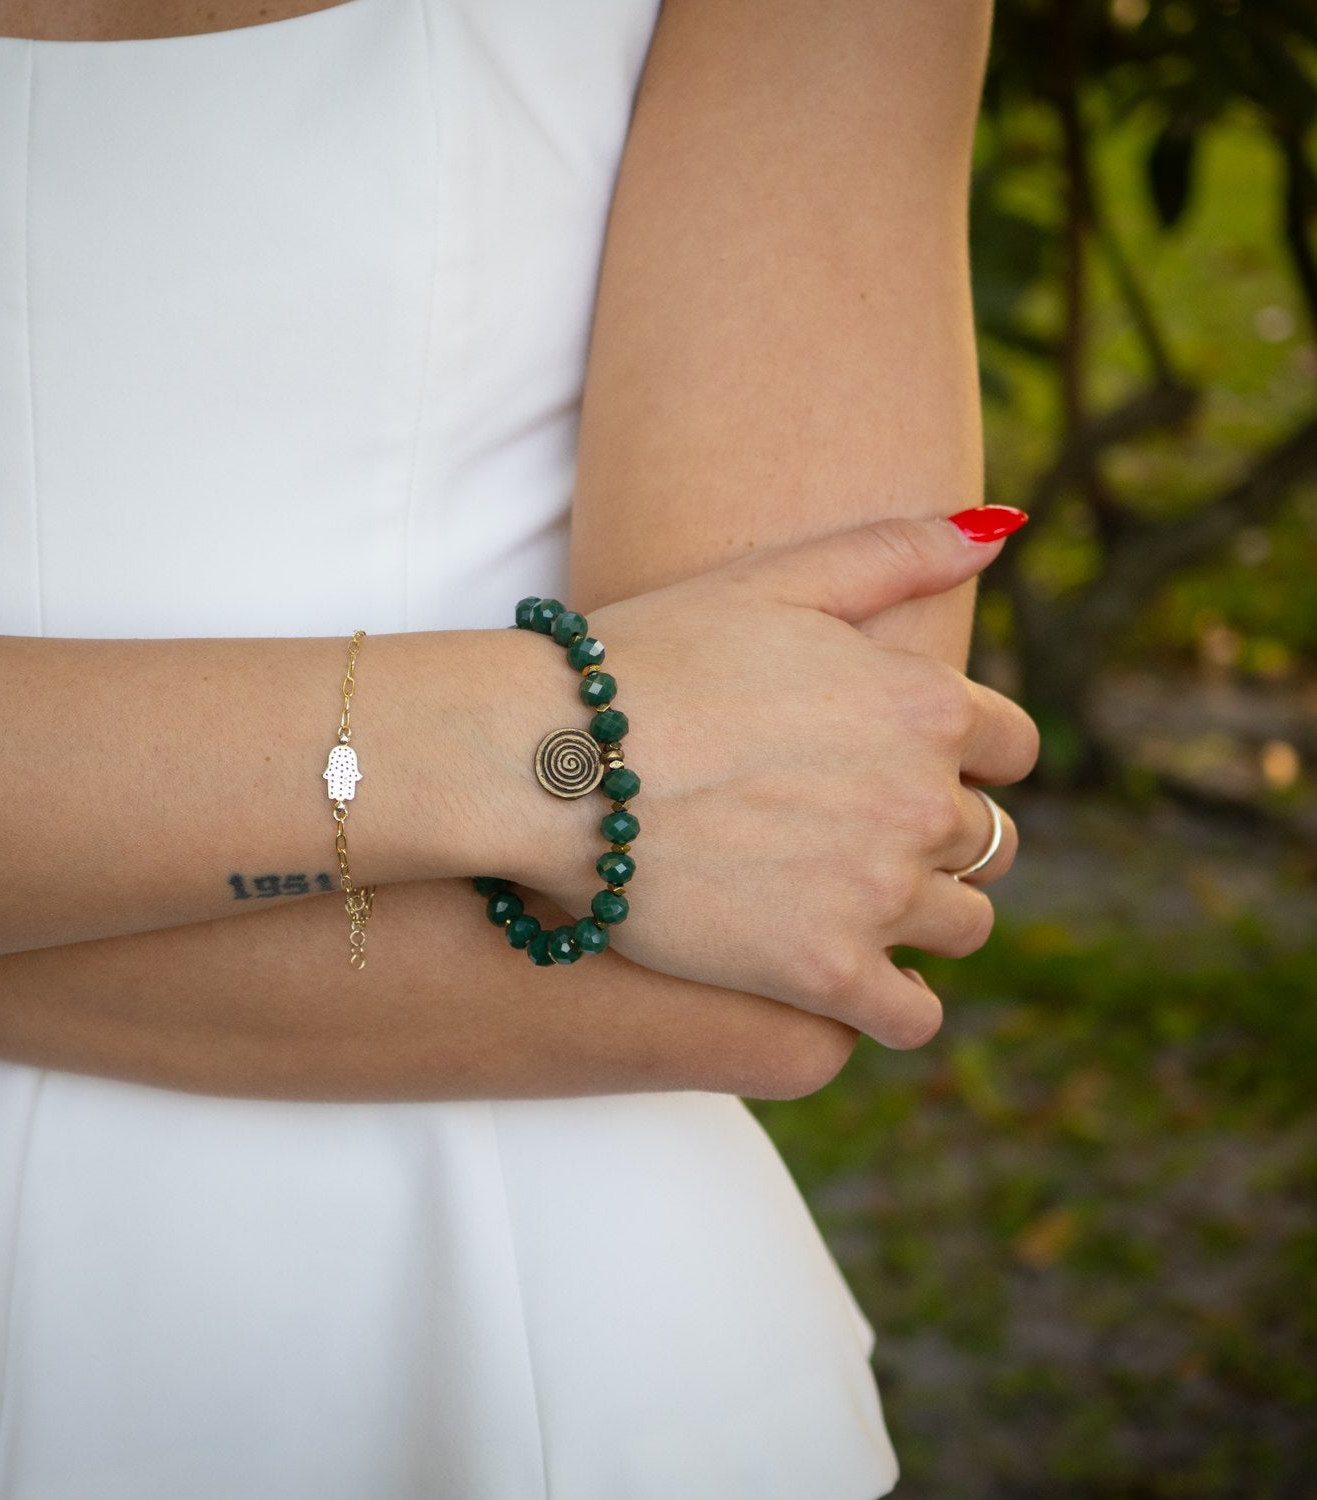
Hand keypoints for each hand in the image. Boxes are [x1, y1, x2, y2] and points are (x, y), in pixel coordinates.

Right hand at [516, 511, 1038, 1048]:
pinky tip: (853, 980)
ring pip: (961, 926)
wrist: (550, 761)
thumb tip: (999, 534)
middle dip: (937, 837)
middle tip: (860, 835)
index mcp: (923, 705)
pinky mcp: (821, 973)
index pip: (1011, 747)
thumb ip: (896, 551)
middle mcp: (920, 801)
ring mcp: (875, 893)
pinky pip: (910, 1016)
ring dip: (921, 916)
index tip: (906, 767)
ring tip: (853, 904)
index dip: (966, 756)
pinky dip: (894, 1003)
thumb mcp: (773, 578)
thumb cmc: (650, 660)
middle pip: (986, 840)